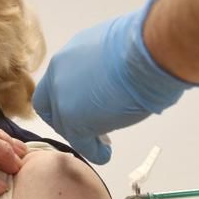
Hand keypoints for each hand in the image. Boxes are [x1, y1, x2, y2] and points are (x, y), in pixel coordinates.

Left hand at [33, 0, 198, 163]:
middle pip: (51, 104)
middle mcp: (59, 74)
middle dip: (68, 117)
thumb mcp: (114, 48)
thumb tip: (112, 76)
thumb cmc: (143, 44)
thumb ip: (103, 65)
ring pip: (64, 125)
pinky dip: (93, 151)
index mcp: (69, 55)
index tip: (86, 103)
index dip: (66, 96)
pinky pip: (81, 143)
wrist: (147, 52)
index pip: (55, 82)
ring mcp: (63, 99)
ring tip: (102, 141)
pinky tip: (105, 154)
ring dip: (82, 134)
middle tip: (90, 124)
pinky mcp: (75, 121)